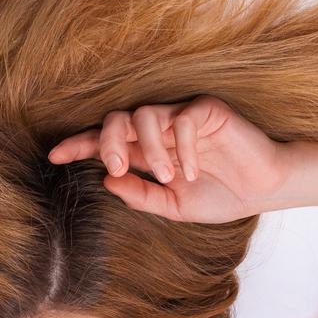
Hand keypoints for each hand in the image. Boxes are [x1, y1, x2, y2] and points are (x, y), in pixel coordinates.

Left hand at [47, 96, 288, 222]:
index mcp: (147, 151)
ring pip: (146, 114)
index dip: (78, 145)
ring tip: (168, 177)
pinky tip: (191, 171)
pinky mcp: (208, 111)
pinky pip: (184, 119)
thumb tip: (107, 182)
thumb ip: (141, 195)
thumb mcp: (173, 206)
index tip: (54, 157)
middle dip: (107, 141)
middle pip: (117, 119)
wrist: (263, 190)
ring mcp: (182, 118)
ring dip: (151, 148)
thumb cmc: (220, 195)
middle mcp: (159, 131)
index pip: (105, 141)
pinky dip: (184, 146)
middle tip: (115, 168)